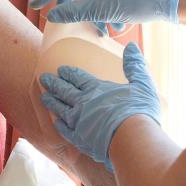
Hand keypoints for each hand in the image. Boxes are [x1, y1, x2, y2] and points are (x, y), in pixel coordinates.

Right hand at [29, 0, 183, 34]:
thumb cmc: (134, 2)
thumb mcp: (100, 11)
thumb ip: (73, 12)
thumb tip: (51, 15)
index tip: (33, 6)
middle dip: (71, 6)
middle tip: (63, 20)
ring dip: (92, 13)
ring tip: (98, 31)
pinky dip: (105, 10)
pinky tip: (115, 26)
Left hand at [39, 42, 160, 170]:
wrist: (132, 140)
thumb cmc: (139, 112)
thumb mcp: (141, 84)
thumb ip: (135, 66)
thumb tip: (132, 46)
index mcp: (97, 90)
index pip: (79, 78)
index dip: (69, 73)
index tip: (61, 69)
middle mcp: (83, 104)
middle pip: (65, 91)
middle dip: (54, 83)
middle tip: (44, 78)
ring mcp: (78, 122)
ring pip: (60, 109)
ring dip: (51, 102)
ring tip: (44, 97)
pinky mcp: (79, 139)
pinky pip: (65, 130)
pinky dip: (59, 125)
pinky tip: (56, 123)